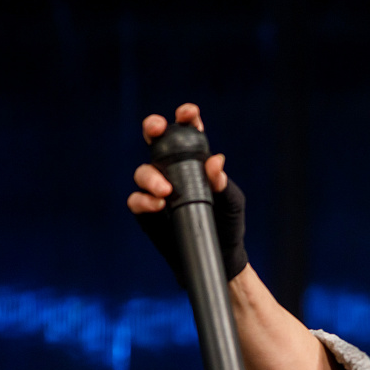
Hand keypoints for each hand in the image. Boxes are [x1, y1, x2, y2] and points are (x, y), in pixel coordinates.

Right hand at [127, 103, 247, 285]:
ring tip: (166, 191)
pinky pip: (137, 200)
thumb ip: (223, 183)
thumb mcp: (232, 203)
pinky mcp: (146, 211)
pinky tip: (159, 205)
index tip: (189, 114)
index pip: (188, 133)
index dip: (186, 118)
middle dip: (154, 128)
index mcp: (196, 162)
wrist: (219, 255)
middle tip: (157, 129)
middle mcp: (173, 170)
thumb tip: (215, 161)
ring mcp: (157, 189)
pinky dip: (144, 200)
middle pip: (156, 141)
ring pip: (143, 171)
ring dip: (151, 176)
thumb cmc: (228, 224)